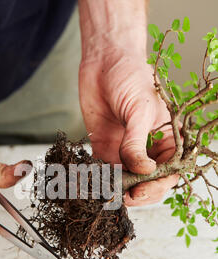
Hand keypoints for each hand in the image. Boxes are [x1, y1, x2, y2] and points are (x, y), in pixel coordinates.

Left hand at [79, 51, 178, 205]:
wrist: (104, 62)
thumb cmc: (130, 78)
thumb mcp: (139, 110)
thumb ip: (137, 142)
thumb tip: (145, 171)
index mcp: (165, 140)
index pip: (167, 172)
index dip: (156, 186)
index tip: (140, 191)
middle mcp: (146, 149)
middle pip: (146, 182)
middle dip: (137, 193)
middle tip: (123, 197)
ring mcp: (125, 150)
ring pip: (124, 180)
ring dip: (116, 190)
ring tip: (105, 192)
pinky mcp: (104, 148)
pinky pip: (103, 171)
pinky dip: (98, 179)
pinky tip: (91, 182)